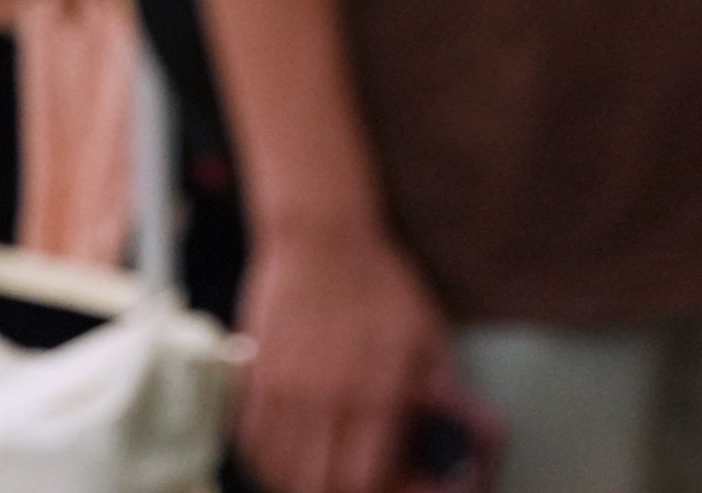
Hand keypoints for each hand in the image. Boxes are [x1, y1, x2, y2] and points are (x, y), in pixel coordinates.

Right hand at [230, 223, 497, 492]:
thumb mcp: (427, 335)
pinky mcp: (254, 371)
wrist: (321, 235)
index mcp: (377, 393)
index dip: (381, 490)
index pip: (366, 479)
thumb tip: (452, 439)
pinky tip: (281, 448)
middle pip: (318, 484)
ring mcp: (285, 386)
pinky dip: (263, 454)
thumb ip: (440, 393)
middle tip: (356, 477)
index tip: (395, 480)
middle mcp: (327, 397)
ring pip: (277, 467)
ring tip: (317, 470)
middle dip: (337, 490)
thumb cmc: (378, 280)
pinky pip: (249, 437)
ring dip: (296, 478)